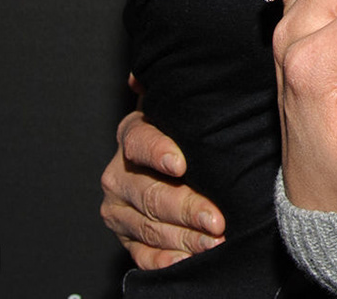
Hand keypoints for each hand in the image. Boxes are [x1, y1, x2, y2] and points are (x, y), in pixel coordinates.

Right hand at [99, 89, 225, 268]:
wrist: (178, 168)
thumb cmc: (189, 133)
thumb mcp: (186, 108)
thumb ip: (179, 91)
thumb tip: (143, 76)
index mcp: (133, 136)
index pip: (138, 141)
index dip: (158, 151)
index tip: (181, 163)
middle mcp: (120, 173)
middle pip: (148, 192)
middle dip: (185, 207)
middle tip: (216, 218)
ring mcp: (120, 208)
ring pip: (147, 226)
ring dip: (183, 237)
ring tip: (213, 240)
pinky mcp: (126, 238)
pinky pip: (141, 254)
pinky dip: (163, 259)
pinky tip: (185, 260)